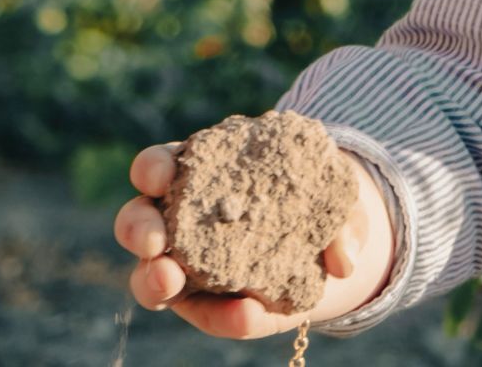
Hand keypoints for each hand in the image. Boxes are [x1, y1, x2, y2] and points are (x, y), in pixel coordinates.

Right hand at [112, 140, 393, 337]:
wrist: (326, 251)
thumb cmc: (318, 204)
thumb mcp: (336, 199)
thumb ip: (343, 221)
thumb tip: (343, 259)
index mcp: (201, 174)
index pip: (160, 164)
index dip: (153, 168)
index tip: (161, 176)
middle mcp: (179, 221)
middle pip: (137, 220)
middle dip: (138, 227)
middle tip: (154, 239)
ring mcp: (185, 266)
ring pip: (149, 275)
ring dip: (153, 279)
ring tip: (170, 280)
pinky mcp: (206, 305)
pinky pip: (206, 314)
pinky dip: (225, 317)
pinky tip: (246, 314)